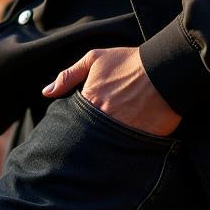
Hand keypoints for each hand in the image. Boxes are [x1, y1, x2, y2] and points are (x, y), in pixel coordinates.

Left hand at [41, 46, 181, 136]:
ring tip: (106, 137)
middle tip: (92, 130)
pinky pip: (124, 150)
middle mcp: (102, 117)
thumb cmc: (128, 61)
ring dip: (102, 142)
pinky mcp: (138, 140)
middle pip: (86, 134)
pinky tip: (121, 143)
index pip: (72, 119)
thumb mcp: (94, 59)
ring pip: (102, 144)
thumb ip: (69, 75)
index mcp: (89, 99)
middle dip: (86, 134)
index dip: (73, 121)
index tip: (78, 120)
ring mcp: (120, 130)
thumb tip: (46, 92)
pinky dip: (120, 149)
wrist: (163, 69)